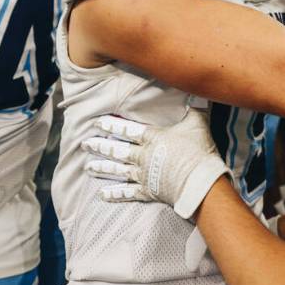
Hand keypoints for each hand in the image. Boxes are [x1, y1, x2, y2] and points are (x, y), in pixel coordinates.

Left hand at [83, 111, 229, 218]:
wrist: (200, 182)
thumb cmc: (199, 150)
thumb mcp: (198, 123)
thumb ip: (194, 107)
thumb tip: (195, 90)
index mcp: (152, 138)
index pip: (126, 130)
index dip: (110, 126)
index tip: (96, 123)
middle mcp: (143, 156)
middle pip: (117, 150)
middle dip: (99, 146)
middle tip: (85, 144)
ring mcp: (143, 175)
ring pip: (117, 171)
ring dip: (102, 168)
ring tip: (88, 167)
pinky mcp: (148, 192)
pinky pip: (127, 193)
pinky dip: (114, 194)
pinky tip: (101, 194)